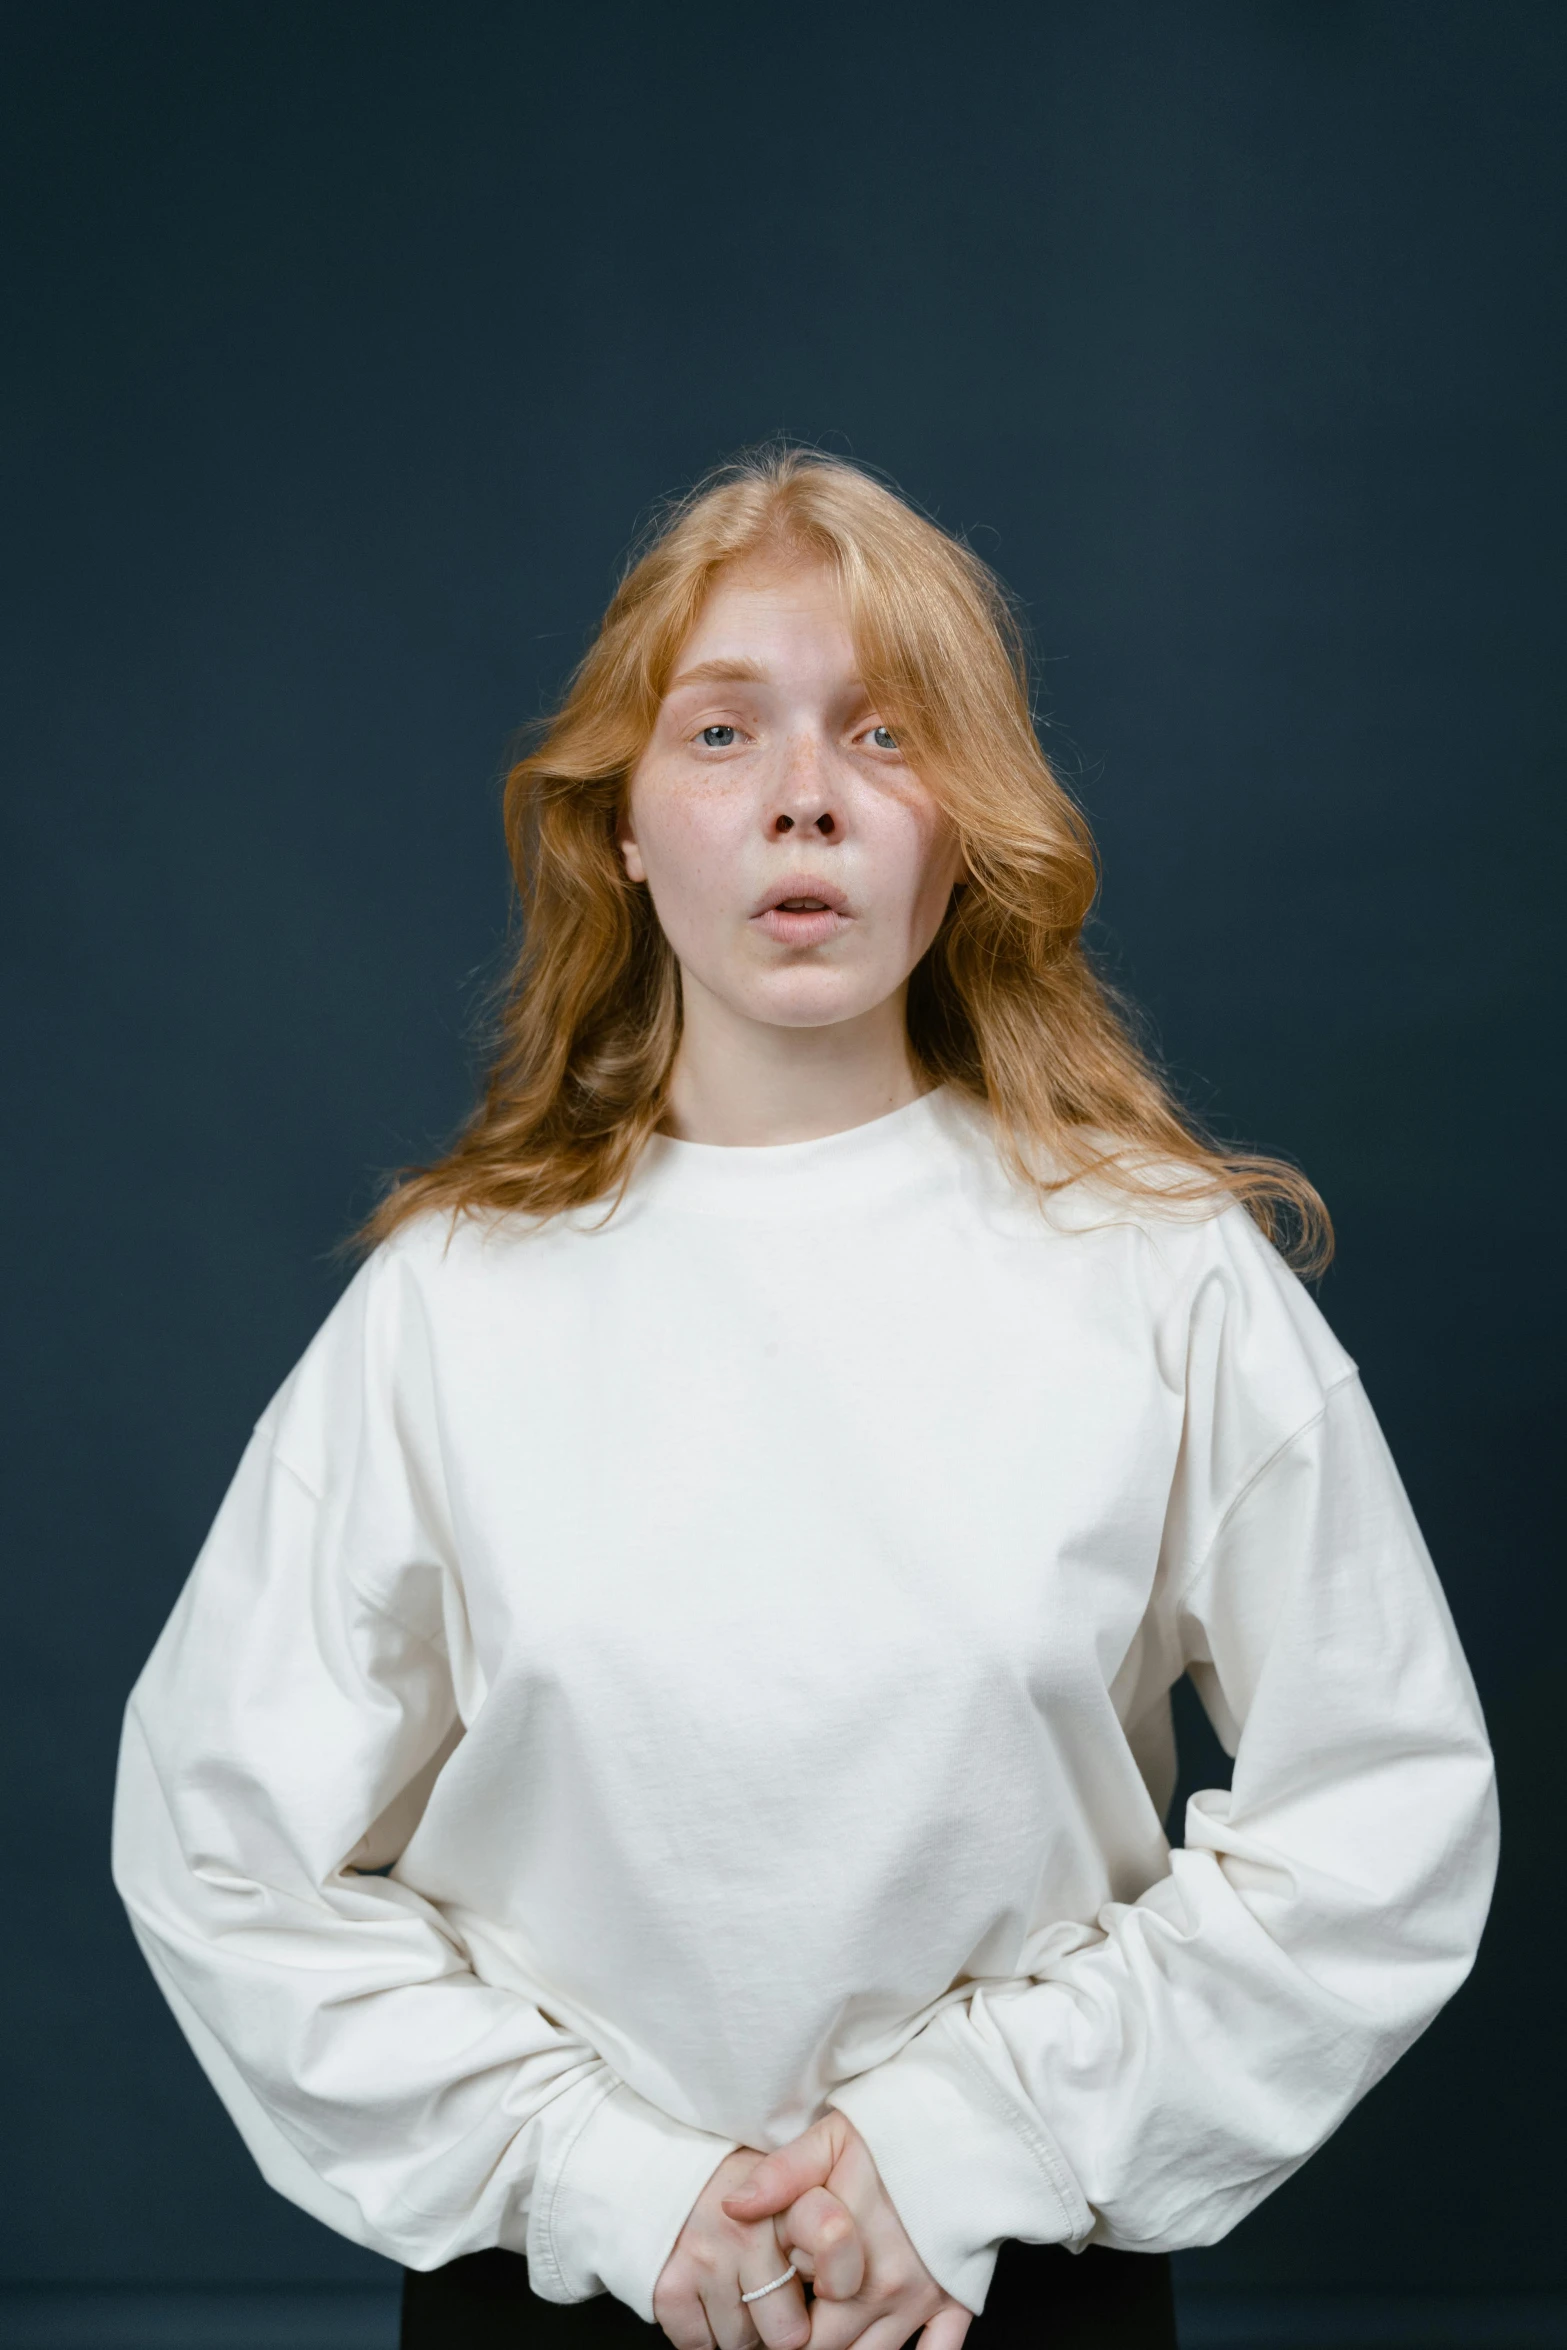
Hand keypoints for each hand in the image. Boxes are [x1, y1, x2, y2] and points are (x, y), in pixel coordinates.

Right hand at [654, 2144, 863, 2349]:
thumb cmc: (755, 2182)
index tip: (832, 2286)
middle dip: (786, 2322)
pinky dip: (706, 2334)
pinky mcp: (670, 2284)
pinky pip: (700, 2345)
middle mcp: (747, 2230)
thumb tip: (843, 2279)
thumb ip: (834, 2222)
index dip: (841, 2284)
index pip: (834, 2247)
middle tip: (777, 2287)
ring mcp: (706, 2258)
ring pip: (743, 2343)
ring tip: (743, 2286)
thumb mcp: (809, 2174)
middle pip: (789, 2334)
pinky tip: (712, 2295)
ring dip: (745, 2327)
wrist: (677, 2163)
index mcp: (792, 2201)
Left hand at [722, 2113, 972, 2349]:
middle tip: (801, 2307)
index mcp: (850, 2261)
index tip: (780, 2294)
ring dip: (852, 2347)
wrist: (967, 2118)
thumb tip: (731, 2207)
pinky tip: (884, 2340)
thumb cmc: (893, 2127)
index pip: (798, 2330)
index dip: (781, 2314)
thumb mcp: (829, 2140)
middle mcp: (888, 2292)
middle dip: (811, 2336)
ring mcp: (925, 2300)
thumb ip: (779, 2177)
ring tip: (833, 2317)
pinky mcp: (957, 2298)